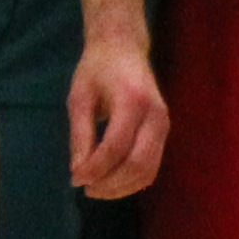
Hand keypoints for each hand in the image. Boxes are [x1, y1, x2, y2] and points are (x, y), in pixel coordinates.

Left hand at [66, 36, 164, 202]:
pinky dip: (134, 180)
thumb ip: (80, 135)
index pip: (115, 146)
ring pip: (149, 169)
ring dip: (123, 187)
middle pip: (138, 163)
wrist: (124, 49)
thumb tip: (79, 172)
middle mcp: (155, 115)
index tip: (74, 179)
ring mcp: (164, 125)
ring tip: (97, 188)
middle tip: (85, 189)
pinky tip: (113, 180)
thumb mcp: (79, 99)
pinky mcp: (164, 132)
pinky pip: (153, 165)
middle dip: (111, 184)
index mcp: (132, 102)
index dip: (95, 168)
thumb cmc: (97, 70)